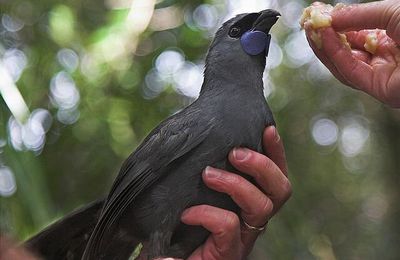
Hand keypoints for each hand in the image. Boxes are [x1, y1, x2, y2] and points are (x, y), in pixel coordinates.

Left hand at [178, 126, 290, 259]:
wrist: (166, 257)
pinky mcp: (228, 253)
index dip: (275, 152)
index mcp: (248, 203)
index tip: (267, 129)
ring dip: (237, 184)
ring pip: (263, 207)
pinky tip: (187, 213)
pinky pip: (229, 224)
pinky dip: (208, 213)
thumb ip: (202, 172)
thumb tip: (193, 133)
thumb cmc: (178, 226)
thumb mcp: (190, 192)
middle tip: (235, 152)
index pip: (274, 175)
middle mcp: (251, 221)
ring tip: (208, 174)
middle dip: (262, 165)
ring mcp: (242, 239)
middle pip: (281, 190)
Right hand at [305, 0, 399, 107]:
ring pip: (344, 63)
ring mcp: (381, 74)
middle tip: (308, 22)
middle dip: (326, 36)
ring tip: (311, 30)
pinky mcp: (379, 88)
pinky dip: (335, 55)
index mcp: (392, 37)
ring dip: (325, 47)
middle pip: (347, 50)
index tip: (318, 14)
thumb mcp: (391, 11)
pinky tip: (325, 39)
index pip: (356, 33)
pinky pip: (350, 71)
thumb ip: (358, 16)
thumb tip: (330, 17)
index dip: (336, 24)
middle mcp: (385, 57)